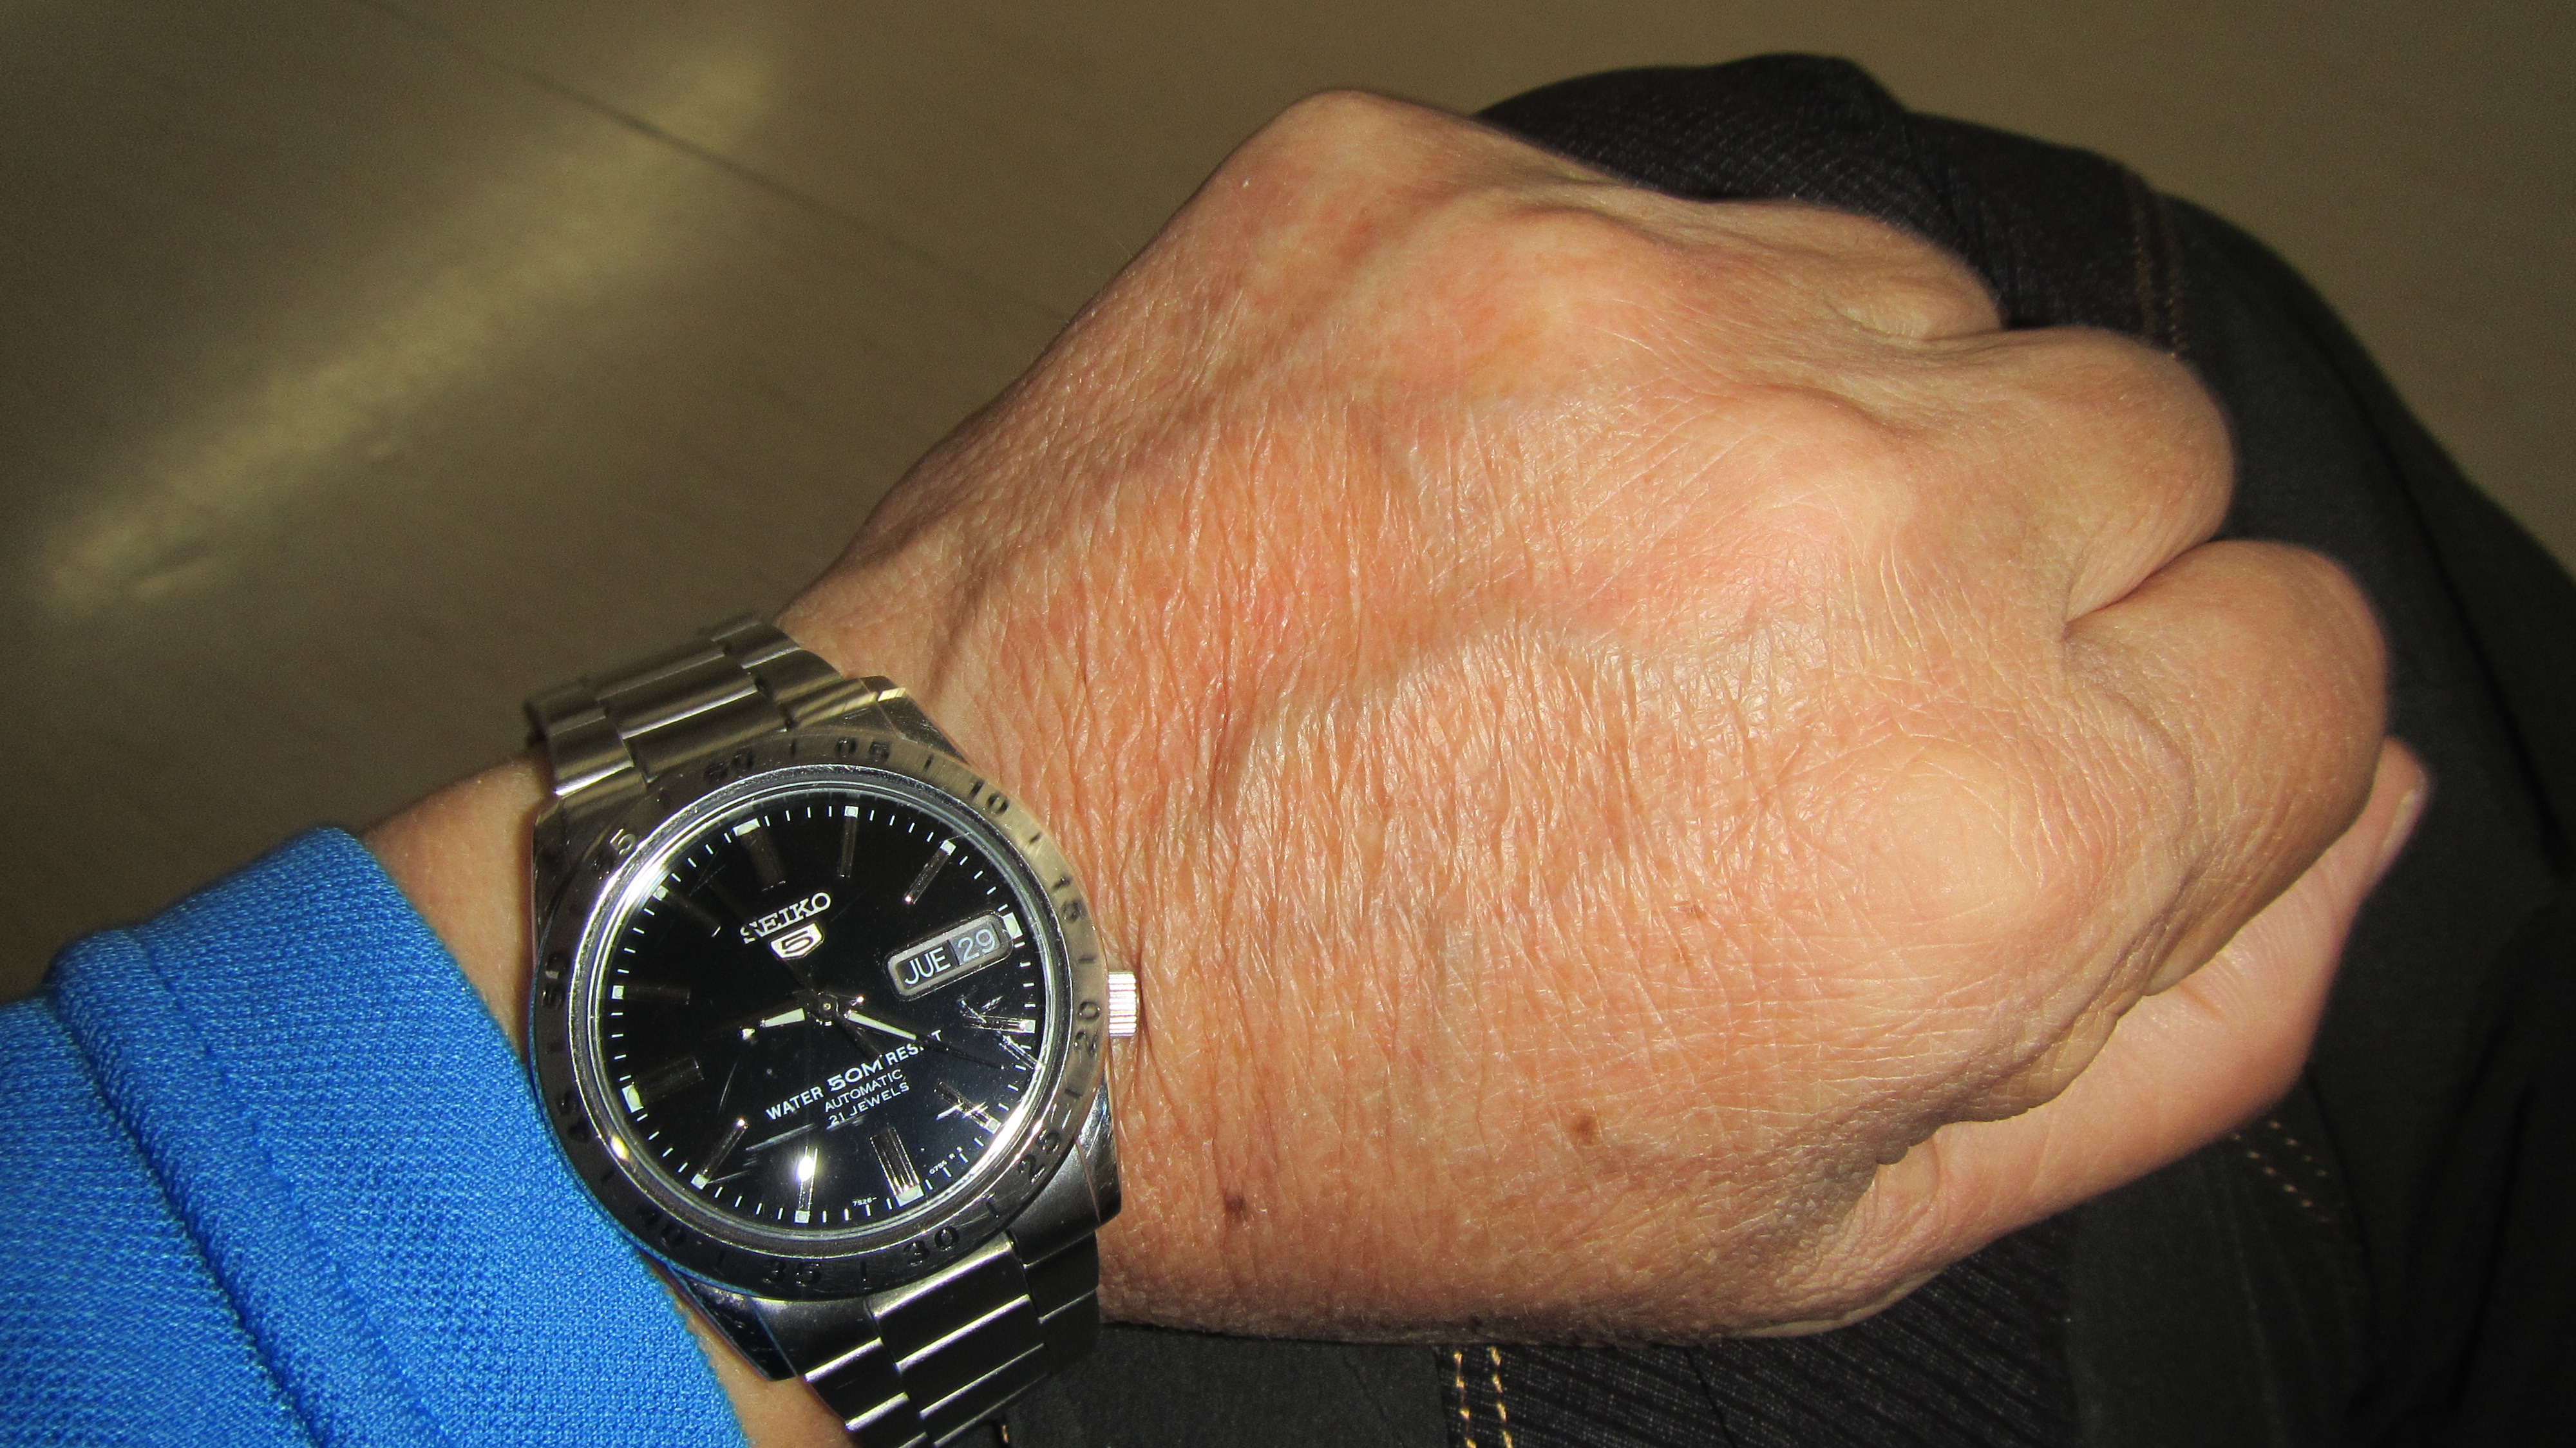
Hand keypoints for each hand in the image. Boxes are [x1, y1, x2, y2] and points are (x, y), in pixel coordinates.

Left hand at [770, 92, 2411, 1342]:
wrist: (982, 944)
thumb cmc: (1367, 1108)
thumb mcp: (1817, 1221)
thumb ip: (2170, 1030)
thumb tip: (2335, 809)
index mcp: (1987, 818)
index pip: (2302, 659)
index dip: (2159, 738)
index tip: (1995, 771)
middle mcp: (1850, 521)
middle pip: (2146, 446)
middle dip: (2018, 574)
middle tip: (1778, 694)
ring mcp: (1623, 317)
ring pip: (1919, 306)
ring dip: (1830, 436)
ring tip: (1608, 594)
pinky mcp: (1431, 194)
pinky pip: (1672, 224)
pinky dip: (1624, 348)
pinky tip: (1480, 497)